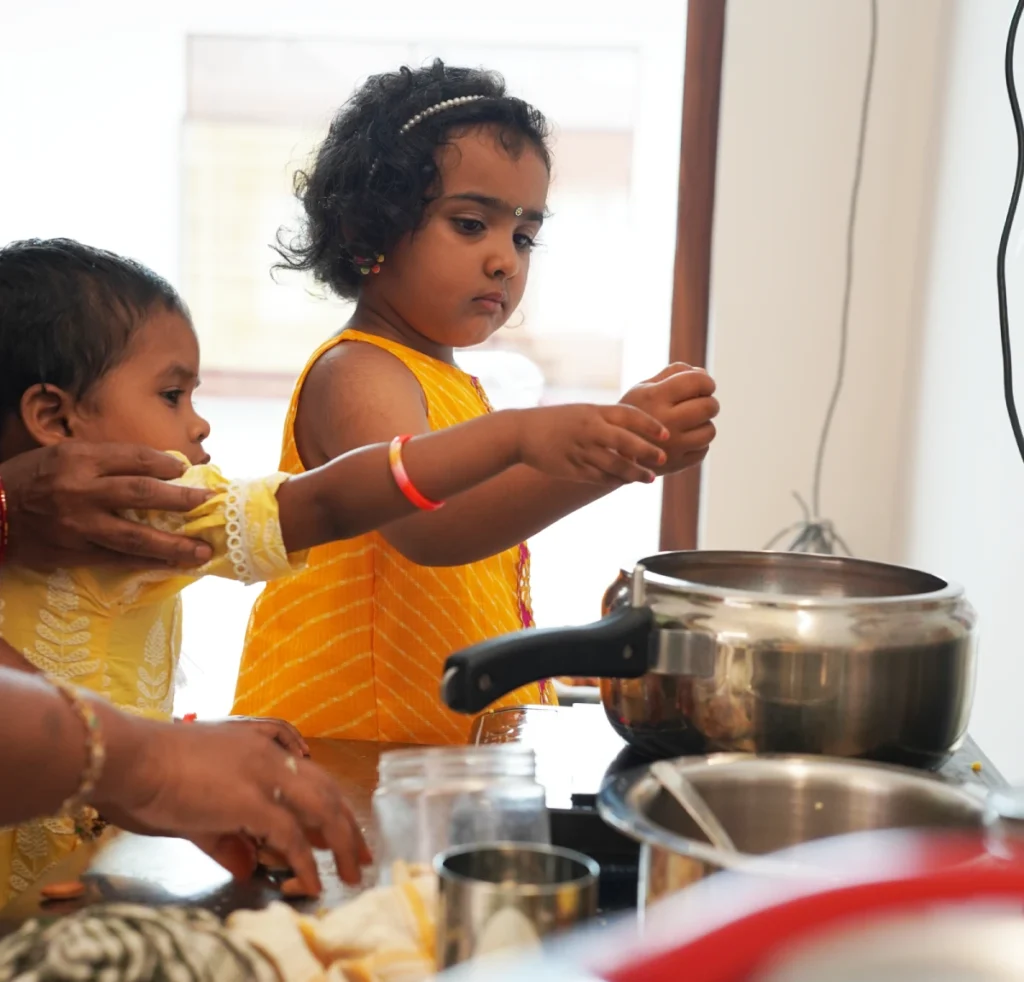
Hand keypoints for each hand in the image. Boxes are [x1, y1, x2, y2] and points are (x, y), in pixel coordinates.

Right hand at [0, 443, 213, 568]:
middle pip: (141, 494)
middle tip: (208, 502)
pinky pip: (118, 559)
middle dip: (181, 500)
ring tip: (201, 551)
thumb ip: (106, 459)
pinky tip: (170, 565)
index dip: (165, 464)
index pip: (134, 459)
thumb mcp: (63, 454)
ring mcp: (78, 525)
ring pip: (135, 537)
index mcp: (79, 460)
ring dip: (173, 545)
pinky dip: (147, 563)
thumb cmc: (30, 478)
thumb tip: (158, 467)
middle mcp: (80, 491)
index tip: (186, 470)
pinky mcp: (74, 552)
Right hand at [94, 719, 370, 894]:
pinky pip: (292, 836)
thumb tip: (246, 867)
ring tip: (350, 872)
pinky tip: (312, 882)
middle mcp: (271, 756)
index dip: (330, 803)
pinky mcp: (253, 800)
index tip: (343, 828)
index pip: (310, 774)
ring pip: (322, 809)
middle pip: (325, 790)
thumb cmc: (153, 773)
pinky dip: (306, 863)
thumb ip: (227, 835)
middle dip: (348, 825)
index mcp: (260, 745)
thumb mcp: (198, 802)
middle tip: (361, 854)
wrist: (131, 757)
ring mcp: (265, 775)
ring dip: (340, 844)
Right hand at [516, 404, 668, 484]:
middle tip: (663, 458)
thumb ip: (608, 419)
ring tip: (649, 479)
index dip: (649, 425)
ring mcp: (580, 450)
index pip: (628, 415)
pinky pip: (598, 477)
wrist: (521, 432)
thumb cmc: (556, 421)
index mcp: (594, 412)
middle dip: (646, 451)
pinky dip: (614, 481)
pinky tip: (624, 483)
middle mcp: (589, 430)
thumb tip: (637, 429)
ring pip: (614, 464)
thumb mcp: (583, 412)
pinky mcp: (571, 468)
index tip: (666, 434)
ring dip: (634, 473)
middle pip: (625, 441)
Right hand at [620, 363, 718, 473]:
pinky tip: (683, 440)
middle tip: (700, 403)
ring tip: (690, 423)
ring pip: (709, 430)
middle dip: (709, 402)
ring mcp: (673, 446)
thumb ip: (673, 374)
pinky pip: (703, 450)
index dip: (706, 382)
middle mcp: (666, 421)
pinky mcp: (677, 464)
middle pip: (709, 406)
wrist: (611, 453)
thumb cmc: (632, 413)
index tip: (703, 385)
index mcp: (655, 396)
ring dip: (704, 424)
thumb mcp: (643, 388)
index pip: (697, 381)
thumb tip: (703, 373)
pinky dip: (697, 444)